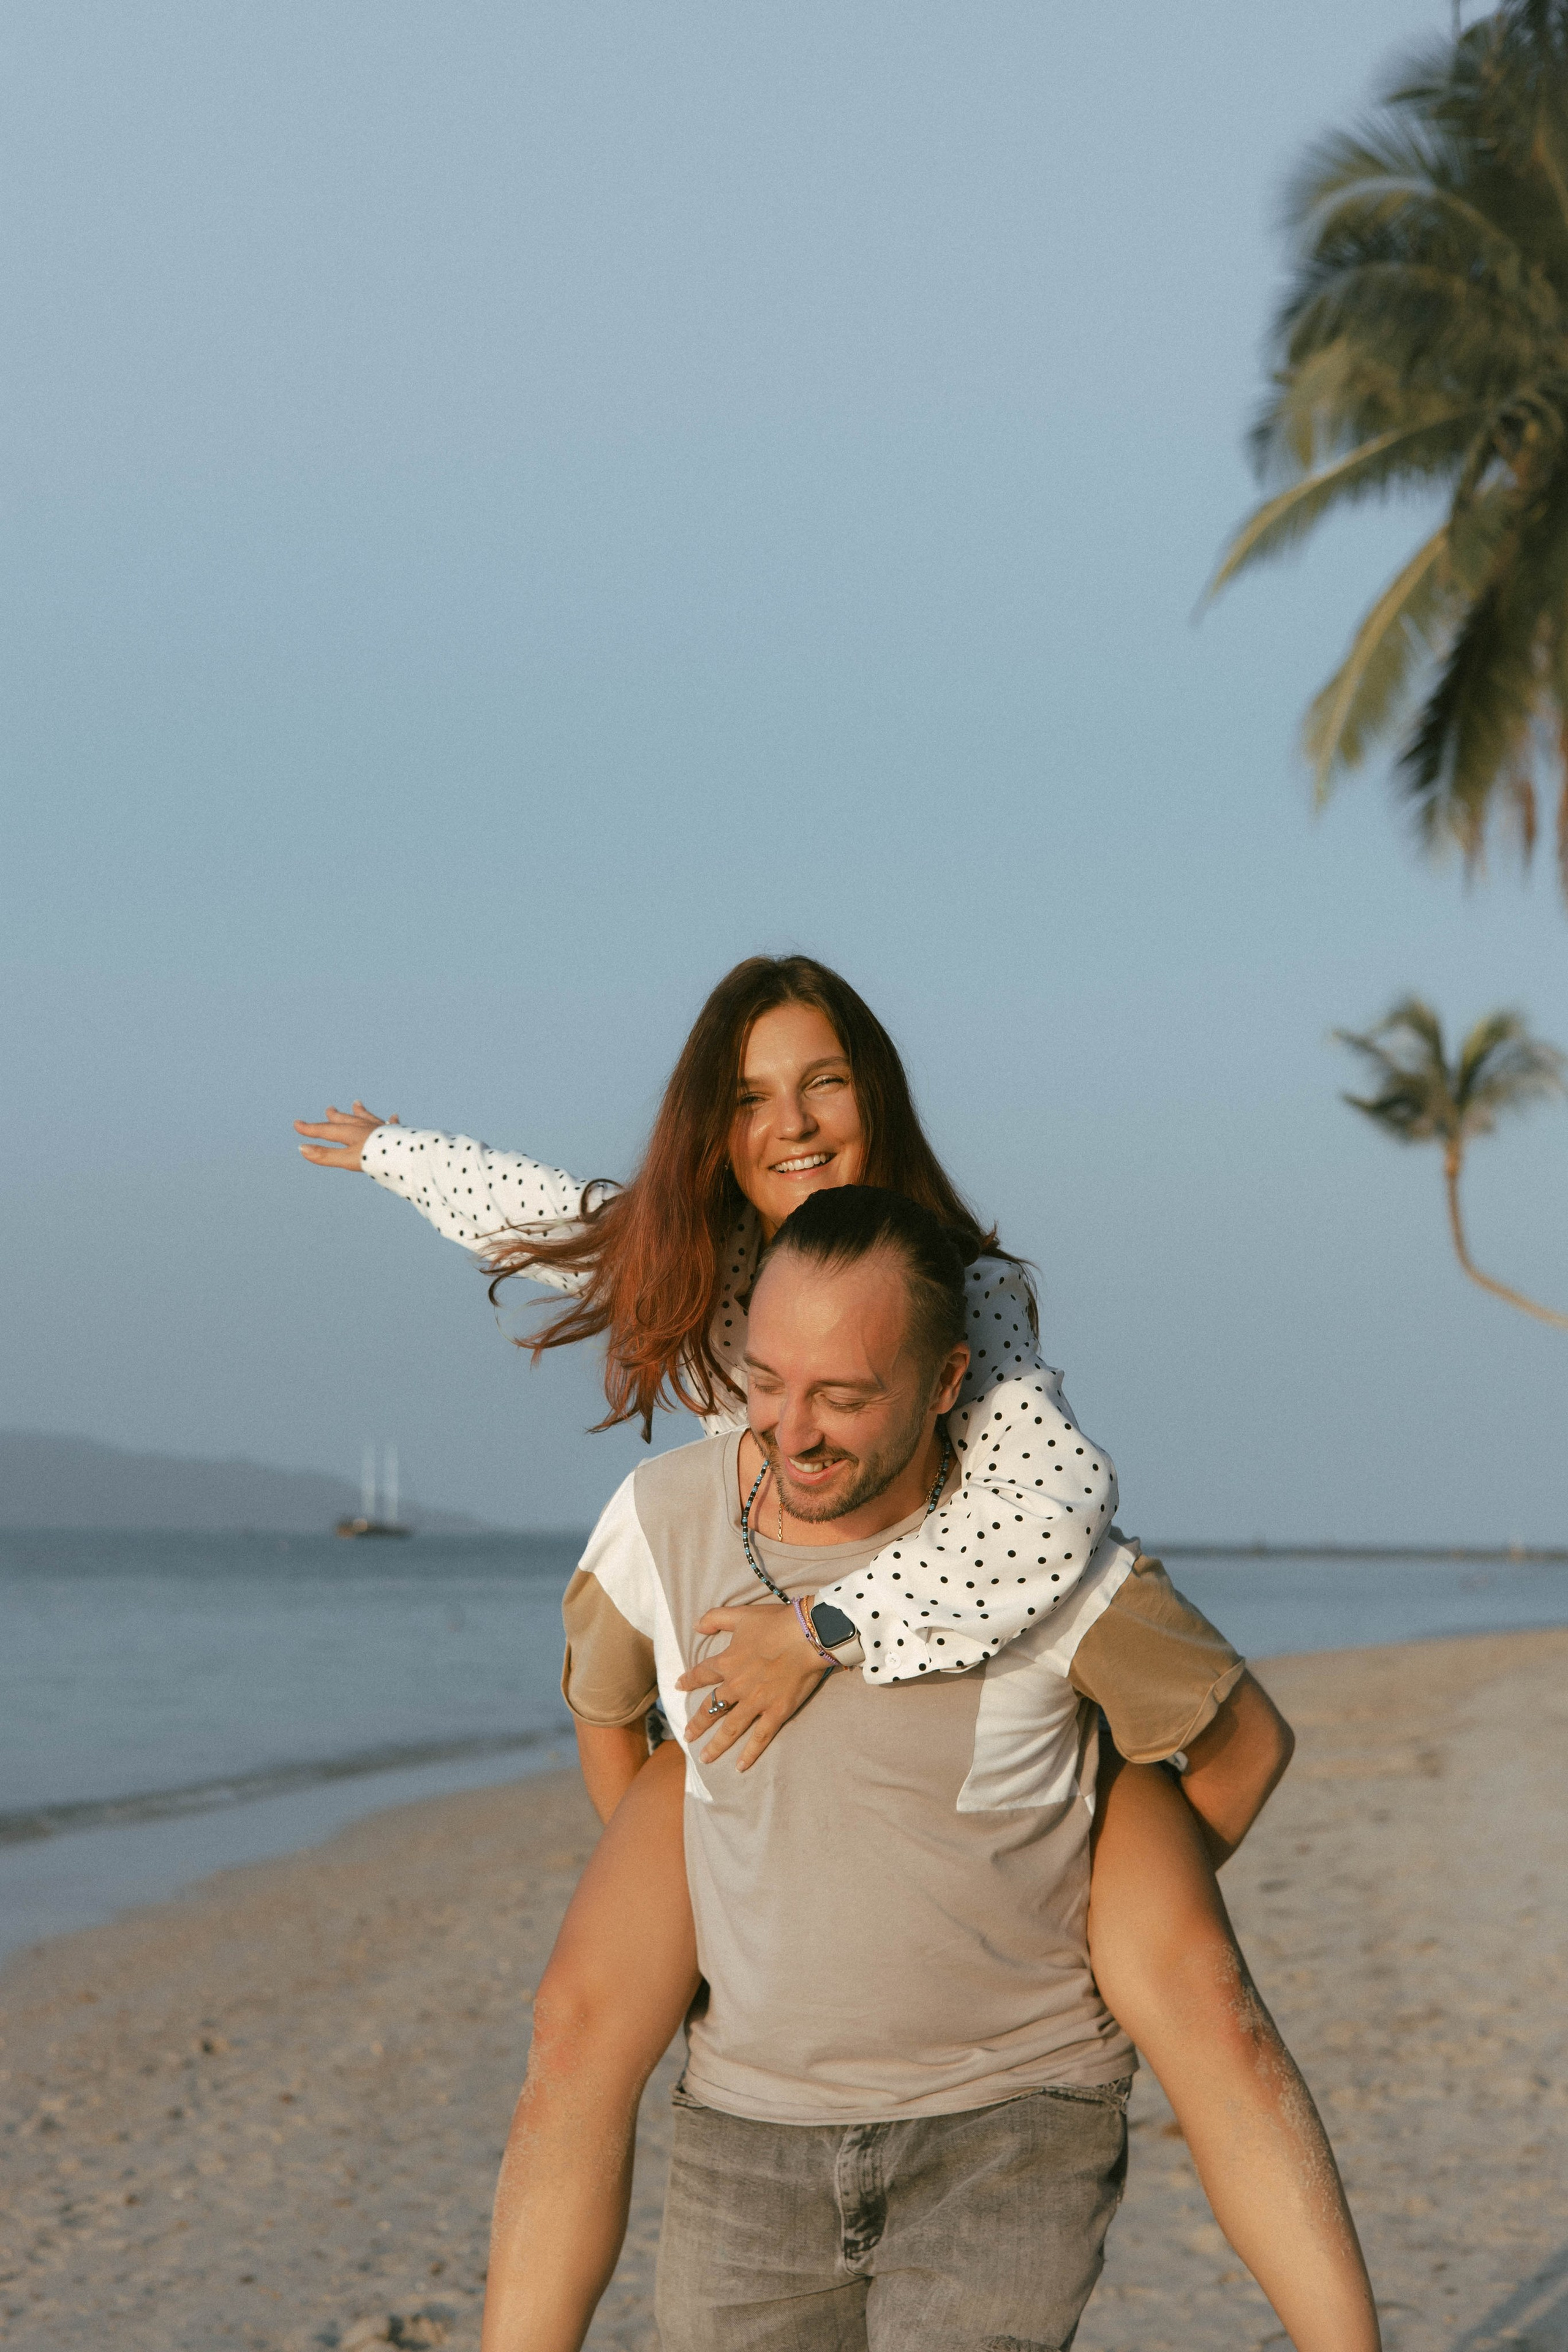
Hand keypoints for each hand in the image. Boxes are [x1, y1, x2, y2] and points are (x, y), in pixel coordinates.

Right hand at [294, 1101, 396, 1171]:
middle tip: (330, 1109)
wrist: (406, 1156)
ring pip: (368, 1118)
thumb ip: (325, 1155)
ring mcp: (382, 1130)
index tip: (297, 1124)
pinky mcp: (397, 1135)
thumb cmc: (376, 1158)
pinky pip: (392, 1125)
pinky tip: (395, 1116)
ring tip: (356, 1104)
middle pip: (347, 1120)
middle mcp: (365, 1128)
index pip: (327, 1130)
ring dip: (361, 1112)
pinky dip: (391, 1121)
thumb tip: (302, 1148)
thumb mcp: (347, 1159)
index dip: (311, 1129)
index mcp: (352, 1133)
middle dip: (336, 1116)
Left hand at [676, 1599, 831, 1769]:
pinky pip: (760, 1737)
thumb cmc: (775, 1623)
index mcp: (727, 1662)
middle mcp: (736, 1686)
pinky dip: (750, 1753)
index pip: (702, 1674)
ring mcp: (755, 1702)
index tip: (679, 1686)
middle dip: (697, 1723)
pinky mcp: (776, 1712)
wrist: (806, 1636)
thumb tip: (695, 1626)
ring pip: (730, 1728)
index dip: (689, 1681)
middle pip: (711, 1708)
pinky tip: (741, 1766)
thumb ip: (715, 1618)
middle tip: (687, 1736)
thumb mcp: (740, 1614)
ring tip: (705, 1758)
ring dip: (716, 1744)